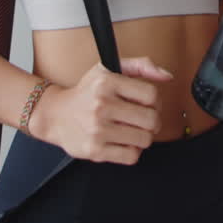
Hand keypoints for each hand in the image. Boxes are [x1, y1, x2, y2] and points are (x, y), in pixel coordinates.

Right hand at [31, 56, 172, 164]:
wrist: (55, 115)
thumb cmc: (86, 93)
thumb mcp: (109, 69)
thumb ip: (141, 66)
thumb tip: (167, 76)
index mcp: (107, 83)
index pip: (151, 95)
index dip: (156, 101)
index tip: (148, 105)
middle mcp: (101, 105)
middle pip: (151, 120)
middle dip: (153, 122)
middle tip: (144, 121)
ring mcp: (97, 129)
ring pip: (144, 140)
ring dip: (143, 137)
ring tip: (132, 131)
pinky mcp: (95, 150)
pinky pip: (131, 156)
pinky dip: (132, 151)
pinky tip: (123, 142)